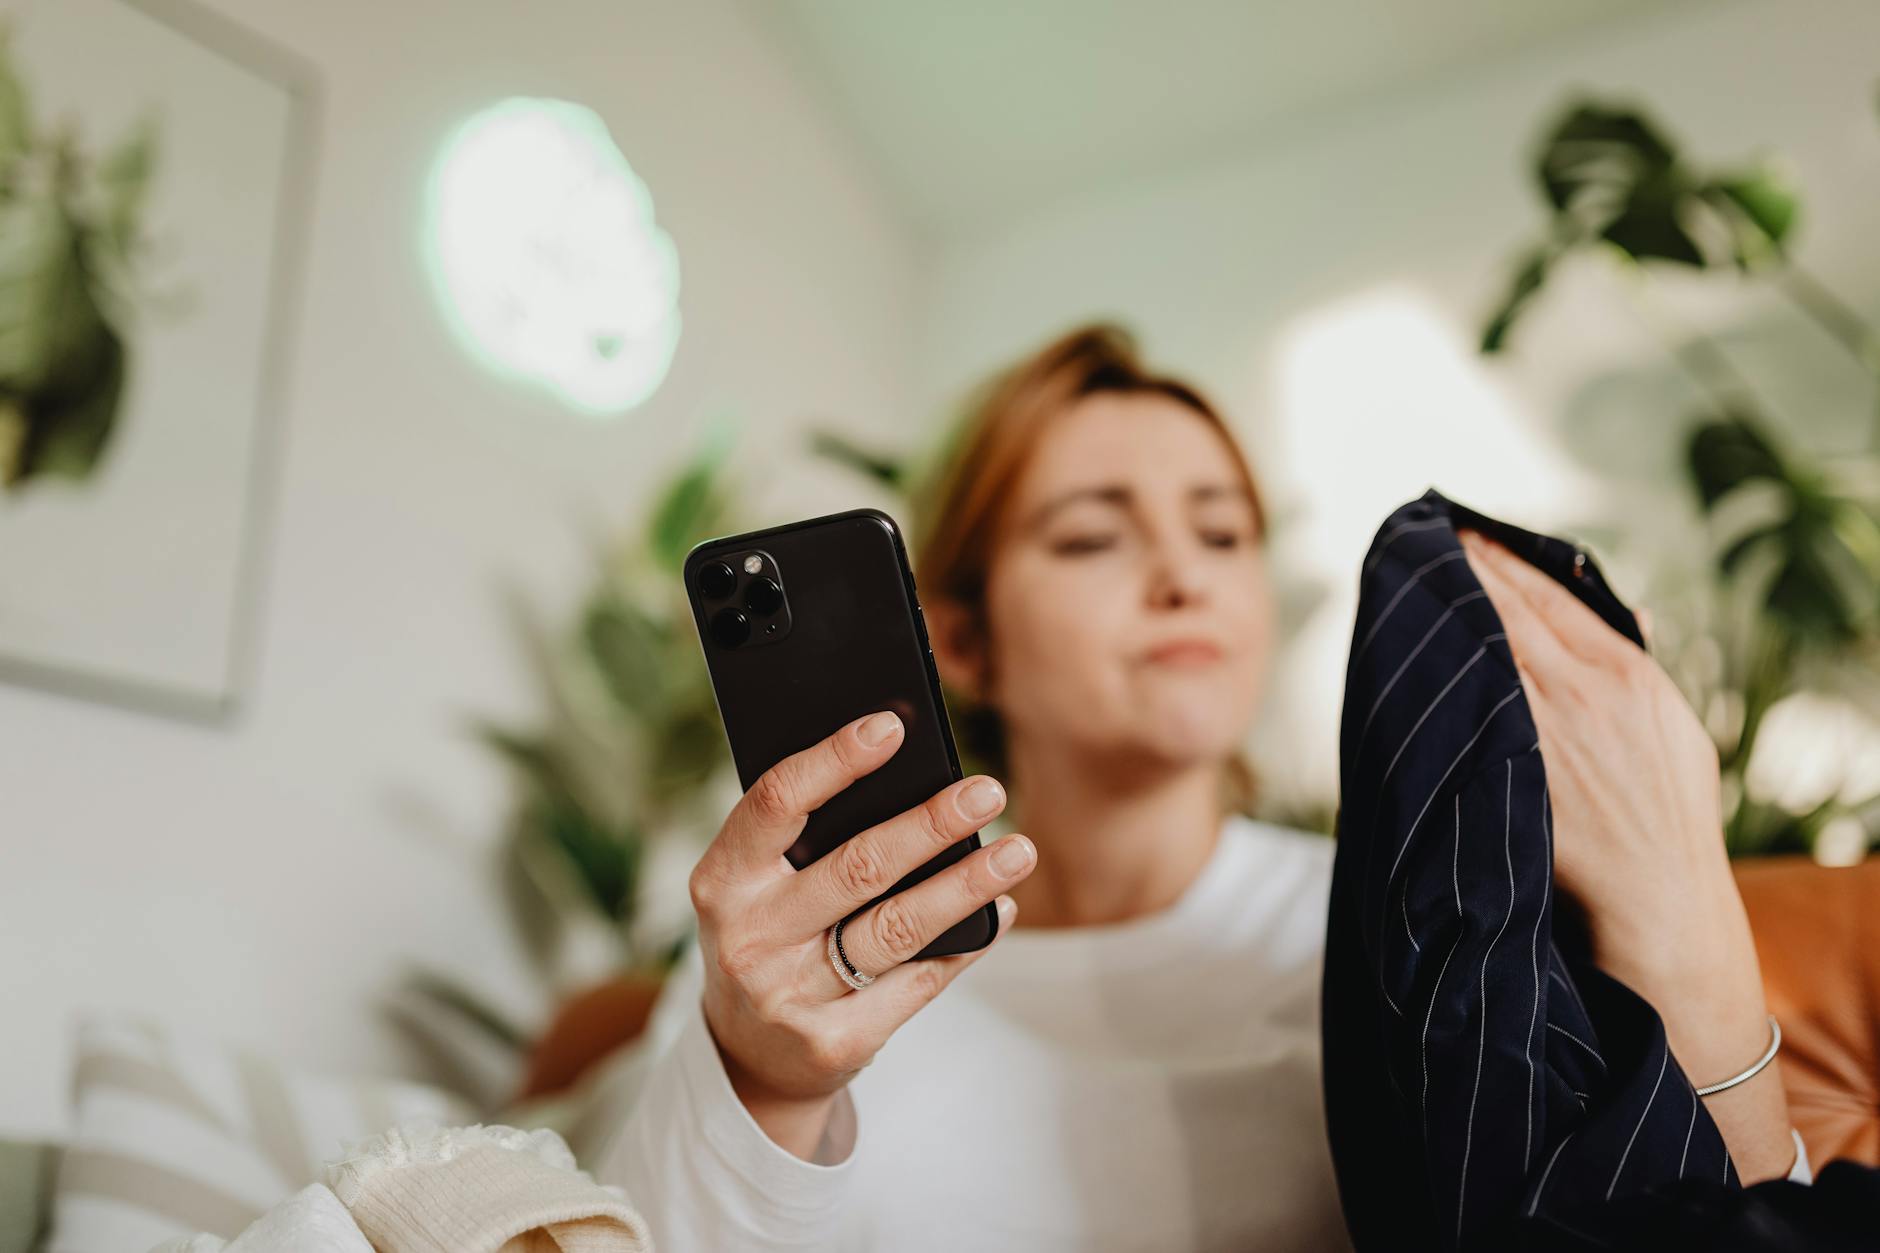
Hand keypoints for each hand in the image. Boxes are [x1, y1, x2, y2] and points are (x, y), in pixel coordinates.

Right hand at [688, 709, 1035, 1160]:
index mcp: (721, 879)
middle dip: (929, 824)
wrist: (750, 1058)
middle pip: (857, 867)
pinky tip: (998, 912)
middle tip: (987, 791)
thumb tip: (911, 776)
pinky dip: (966, 943)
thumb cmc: (771, 937)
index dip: (835, 760)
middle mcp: (748, 937)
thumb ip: (808, 838)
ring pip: (897, 927)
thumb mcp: (757, 887)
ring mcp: (788, 995)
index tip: (891, 726)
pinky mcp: (832, 1042)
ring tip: (1017, 850)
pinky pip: (916, 982)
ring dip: (966, 884)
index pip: (777, 803)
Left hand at [1457, 528, 1793, 1181]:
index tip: (1463, 532)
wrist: (1659, 910)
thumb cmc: (1667, 827)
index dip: (1502, 560)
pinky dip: (1433, 668)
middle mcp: (1590, 691)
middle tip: (1413, 536)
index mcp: (1631, 675)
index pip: (1553, 596)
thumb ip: (1638, 674)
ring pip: (1480, 646)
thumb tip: (1626, 611)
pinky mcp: (1514, 768)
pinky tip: (1403, 647)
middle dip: (1459, 570)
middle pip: (1507, 610)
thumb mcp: (1675, 736)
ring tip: (1399, 575)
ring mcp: (1549, 728)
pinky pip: (1463, 703)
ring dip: (1438, 608)